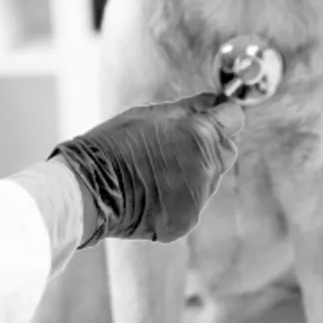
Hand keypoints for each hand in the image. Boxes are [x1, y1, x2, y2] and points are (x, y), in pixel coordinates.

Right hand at [49, 92, 244, 246]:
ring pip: (209, 178)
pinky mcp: (186, 221)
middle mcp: (206, 170)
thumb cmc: (113, 144)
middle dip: (209, 144)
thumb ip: (189, 107)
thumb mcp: (150, 114)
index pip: (234, 119)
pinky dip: (180, 195)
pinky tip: (153, 189)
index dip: (222, 114)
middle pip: (225, 151)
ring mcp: (197, 199)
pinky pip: (193, 202)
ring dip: (194, 171)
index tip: (212, 113)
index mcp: (200, 137)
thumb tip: (213, 101)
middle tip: (176, 143)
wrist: (88, 189)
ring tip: (156, 168)